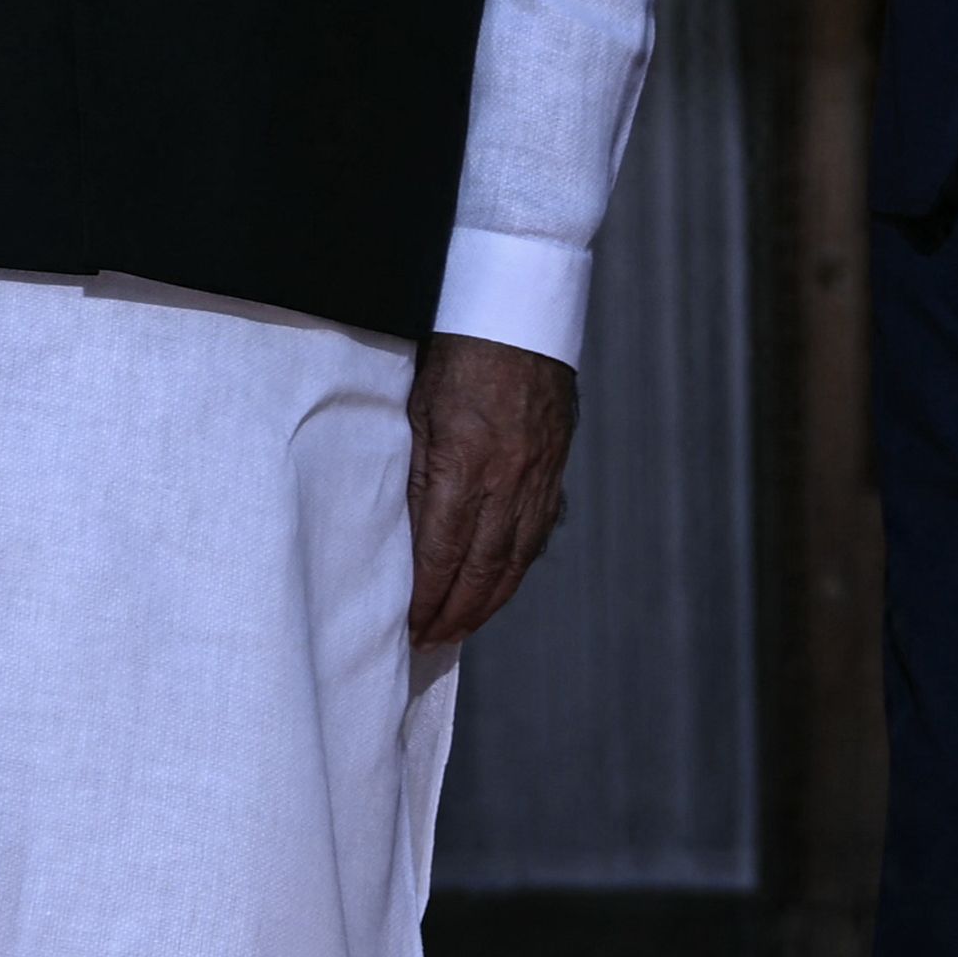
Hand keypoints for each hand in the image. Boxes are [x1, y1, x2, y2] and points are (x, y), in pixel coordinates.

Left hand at [406, 333, 576, 650]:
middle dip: (453, 613)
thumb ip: (414, 472)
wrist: (520, 314)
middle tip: (428, 642)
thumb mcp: (416, 409)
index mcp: (464, 463)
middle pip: (480, 568)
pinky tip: (498, 586)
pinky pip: (536, 534)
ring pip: (513, 559)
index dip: (424, 597)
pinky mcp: (554, 470)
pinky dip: (515, 570)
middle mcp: (506, 480)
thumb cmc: (457, 352)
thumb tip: (403, 533)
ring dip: (485, 602)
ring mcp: (536, 478)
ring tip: (459, 628)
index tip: (406, 625)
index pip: (441, 553)